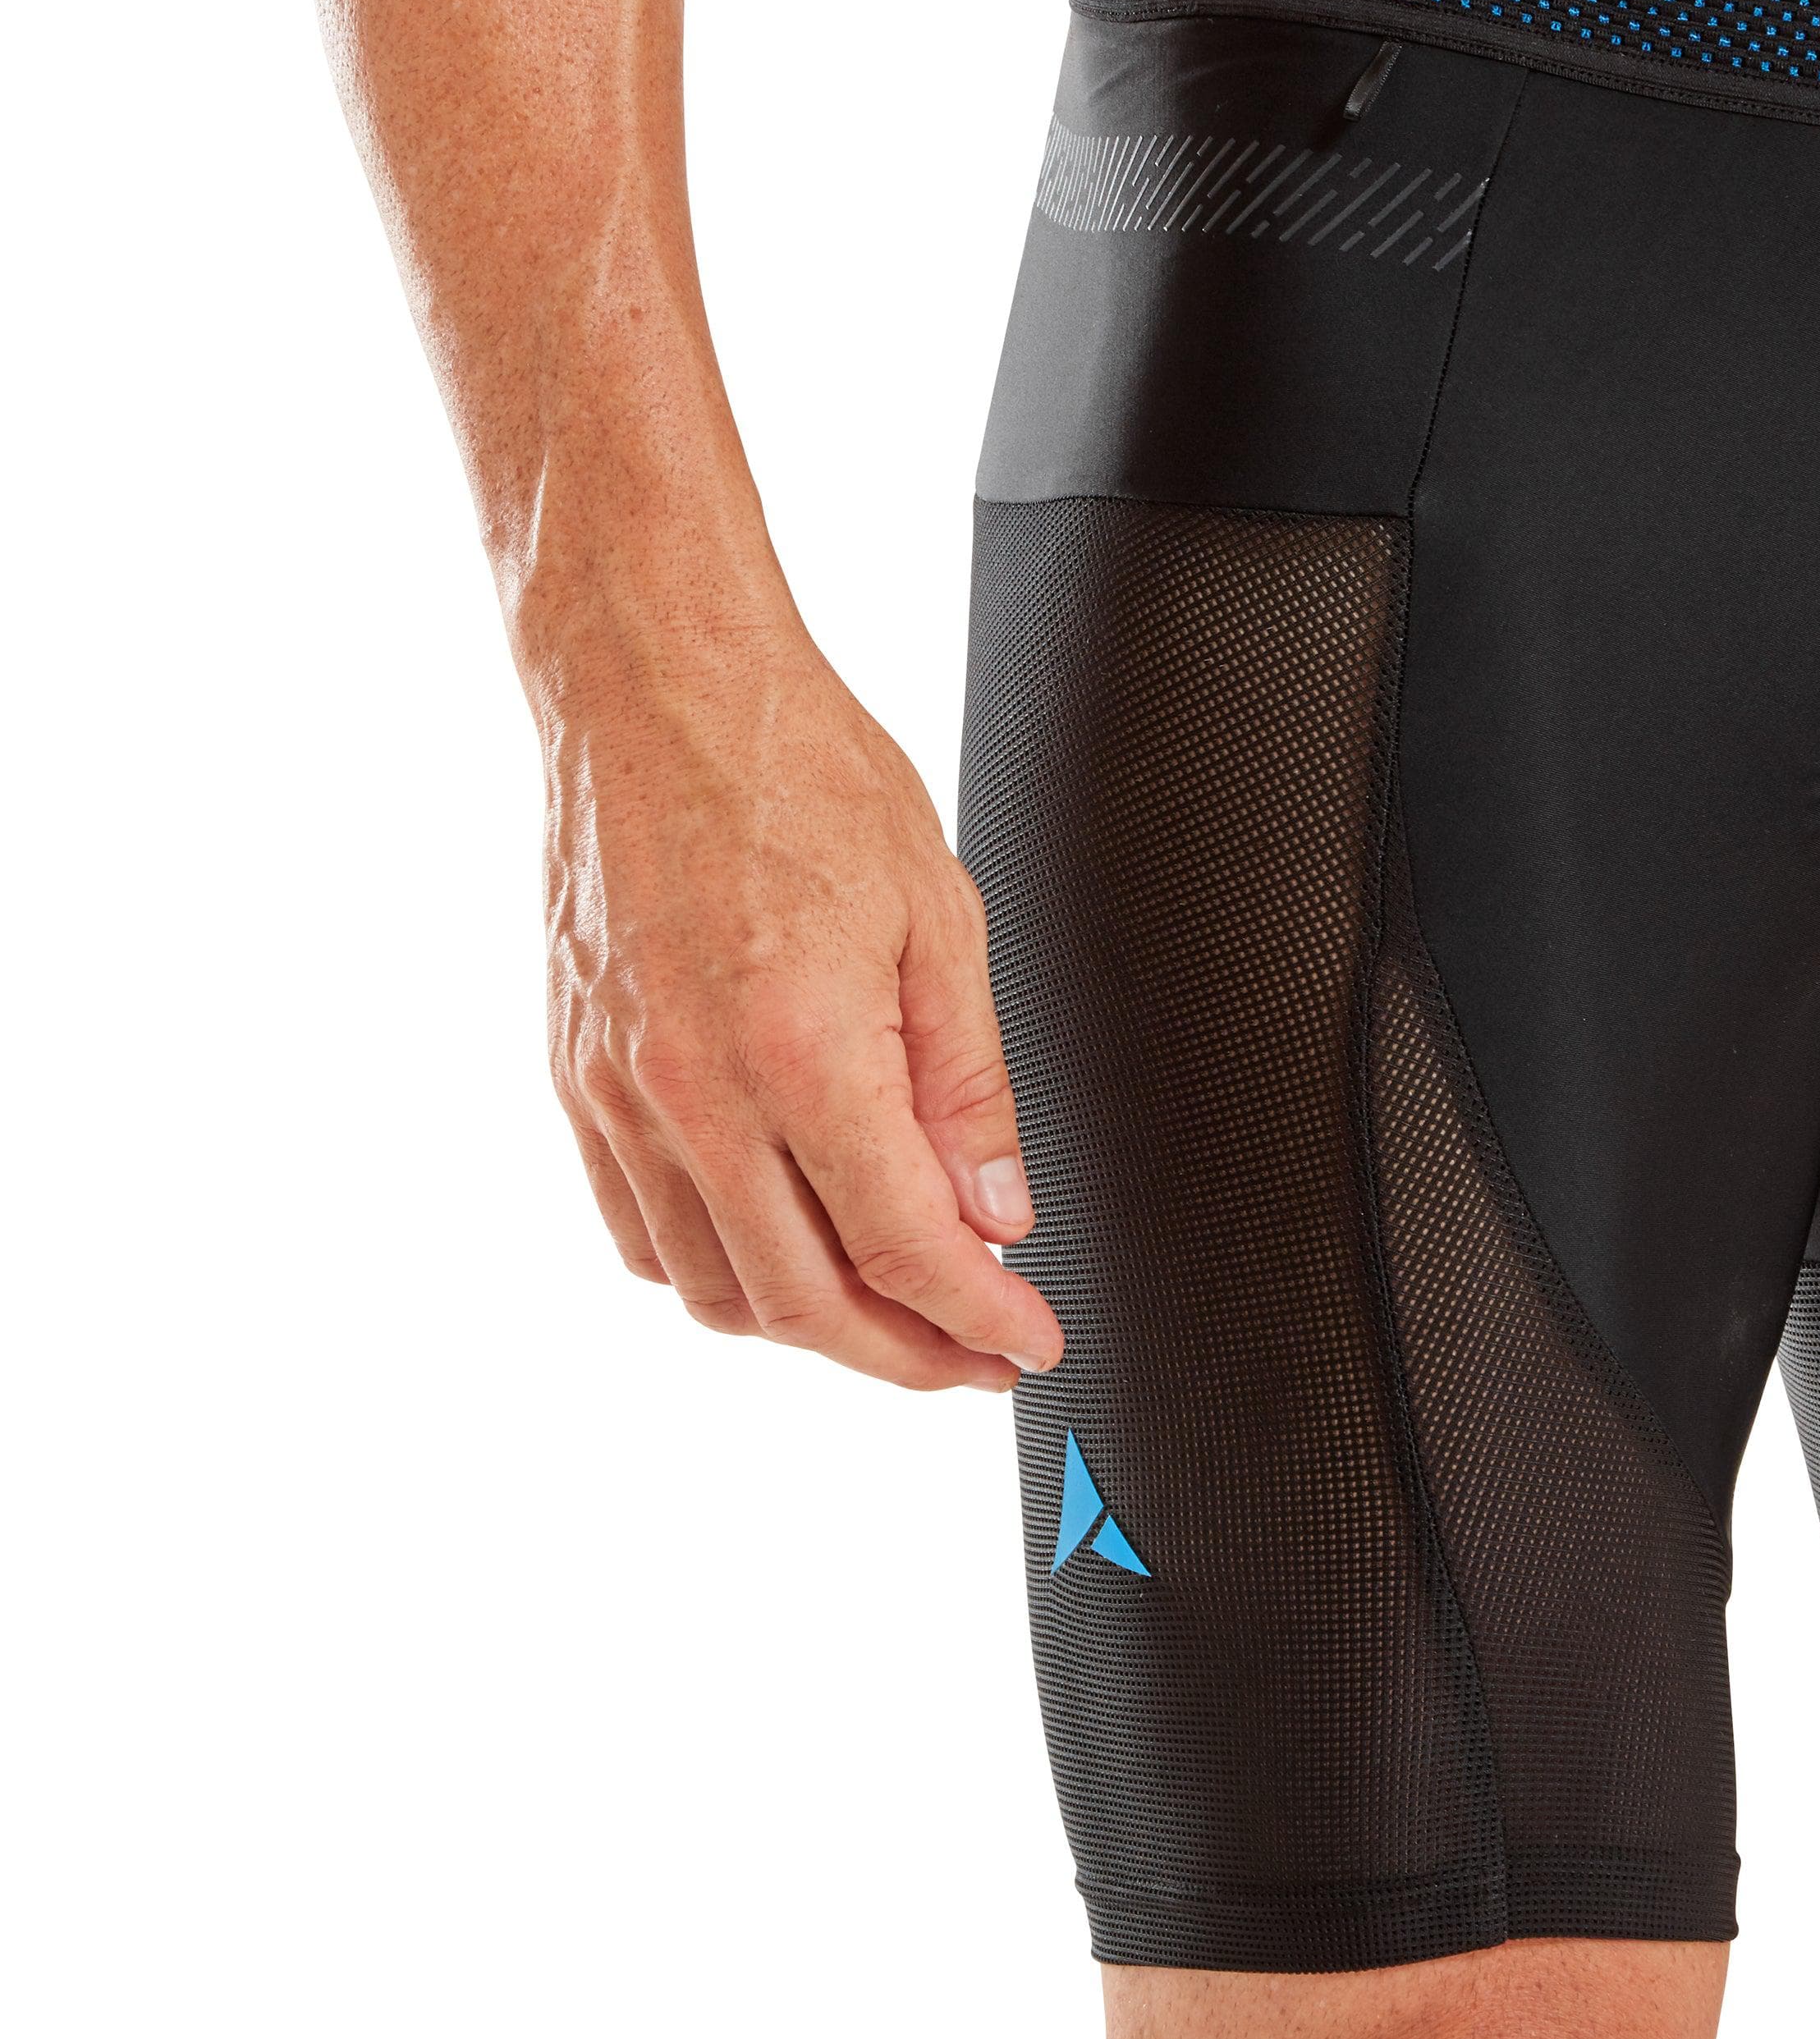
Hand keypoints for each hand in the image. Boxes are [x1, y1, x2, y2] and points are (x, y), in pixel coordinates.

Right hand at [538, 604, 1062, 1389]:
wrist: (659, 684)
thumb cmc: (801, 770)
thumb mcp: (942, 918)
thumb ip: (969, 1086)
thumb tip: (997, 1214)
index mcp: (801, 1048)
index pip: (904, 1247)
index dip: (977, 1319)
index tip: (1025, 1344)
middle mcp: (692, 1089)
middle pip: (803, 1302)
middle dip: (904, 1354)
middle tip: (973, 1355)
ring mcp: (617, 1091)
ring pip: (711, 1286)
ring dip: (809, 1325)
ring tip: (891, 1308)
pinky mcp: (574, 1075)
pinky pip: (638, 1230)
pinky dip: (717, 1271)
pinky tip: (783, 1249)